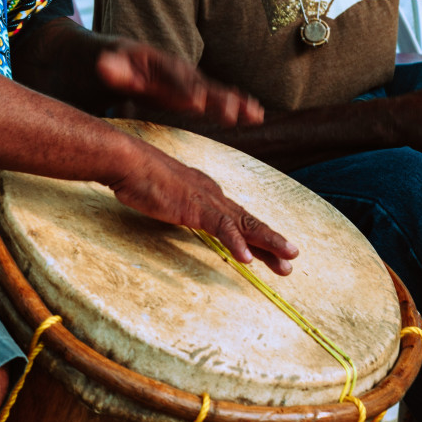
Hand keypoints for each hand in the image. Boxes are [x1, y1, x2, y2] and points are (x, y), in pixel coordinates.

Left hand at [96, 41, 263, 126]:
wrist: (106, 55)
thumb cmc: (104, 63)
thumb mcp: (104, 63)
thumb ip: (110, 68)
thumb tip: (105, 65)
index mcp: (154, 62)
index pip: (171, 77)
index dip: (183, 90)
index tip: (196, 104)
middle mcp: (174, 69)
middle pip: (198, 83)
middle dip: (215, 98)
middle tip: (231, 112)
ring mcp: (184, 79)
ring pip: (212, 90)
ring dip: (233, 102)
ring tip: (254, 114)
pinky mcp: (189, 90)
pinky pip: (215, 96)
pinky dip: (236, 103)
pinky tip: (255, 113)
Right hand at [105, 146, 298, 275]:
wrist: (129, 161)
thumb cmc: (140, 177)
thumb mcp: (166, 197)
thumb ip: (179, 207)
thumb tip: (183, 215)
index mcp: (208, 194)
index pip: (238, 218)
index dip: (257, 236)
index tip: (272, 252)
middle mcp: (213, 196)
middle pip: (249, 222)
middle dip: (272, 242)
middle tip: (292, 259)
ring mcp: (207, 201)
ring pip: (245, 225)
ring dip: (268, 243)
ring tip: (286, 260)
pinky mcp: (195, 208)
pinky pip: (221, 228)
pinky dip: (236, 243)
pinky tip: (246, 259)